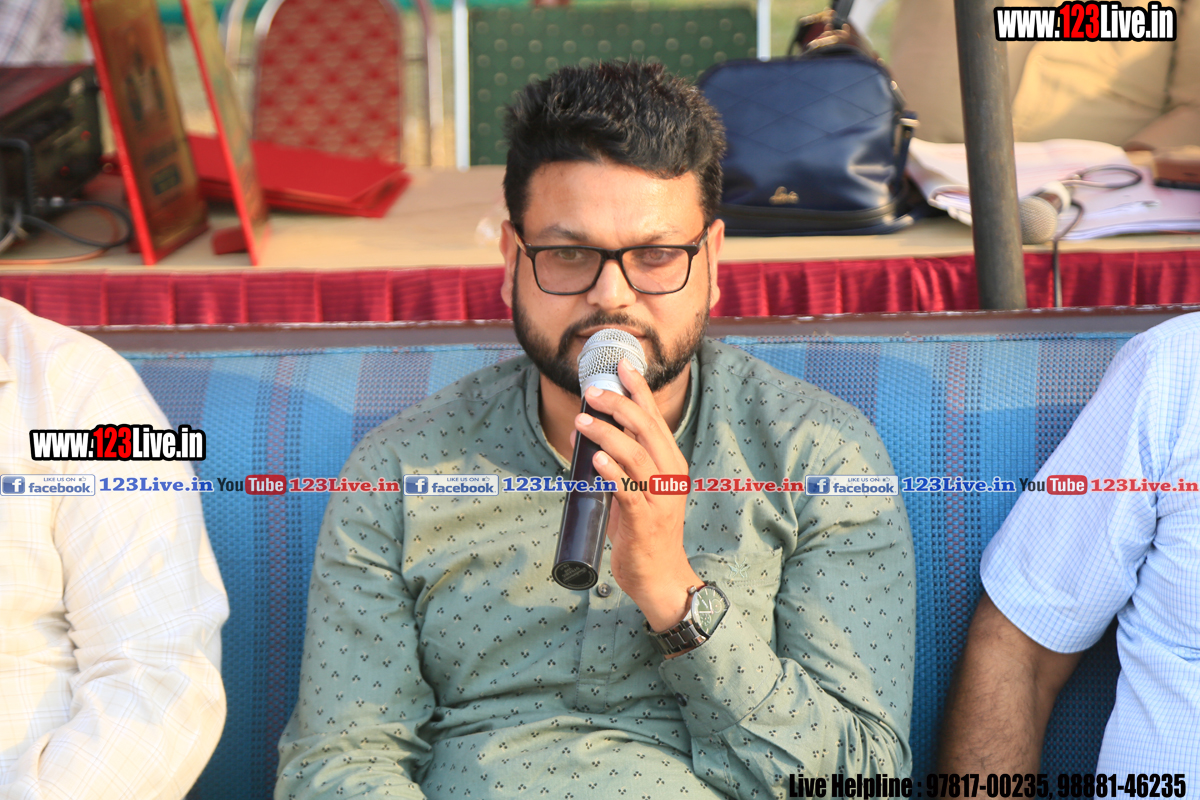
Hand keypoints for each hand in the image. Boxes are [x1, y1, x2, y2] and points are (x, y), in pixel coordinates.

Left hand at [572, 359, 701, 631]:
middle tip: (591, 392)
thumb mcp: (635, 489)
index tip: (622, 365)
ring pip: (636, 455)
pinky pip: (629, 490)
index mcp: (670, 462)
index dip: (639, 390)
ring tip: (582, 422)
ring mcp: (660, 497)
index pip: (655, 418)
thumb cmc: (645, 531)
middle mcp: (670, 474)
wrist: (660, 576)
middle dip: (618, 405)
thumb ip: (615, 462)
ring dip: (607, 435)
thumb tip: (582, 432)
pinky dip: (612, 472)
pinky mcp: (646, 519)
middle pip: (647, 429)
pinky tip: (596, 459)